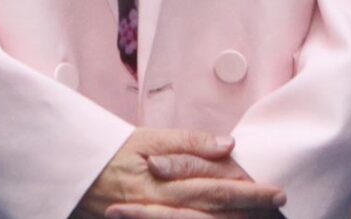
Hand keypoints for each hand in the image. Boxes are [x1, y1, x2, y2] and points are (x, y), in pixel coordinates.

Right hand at [77, 131, 284, 217]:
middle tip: (277, 202)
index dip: (245, 185)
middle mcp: (160, 203)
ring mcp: (153, 217)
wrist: (74, 175)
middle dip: (248, 207)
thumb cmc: (113, 152)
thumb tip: (228, 144)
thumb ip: (188, 142)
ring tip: (259, 216)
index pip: (214, 182)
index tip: (272, 187)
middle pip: (213, 207)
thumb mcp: (147, 138)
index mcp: (163, 177)